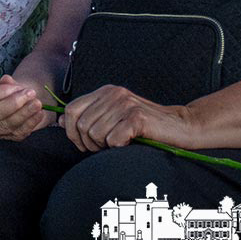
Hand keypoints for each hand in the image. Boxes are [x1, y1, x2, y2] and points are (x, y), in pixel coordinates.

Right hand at [0, 75, 57, 140]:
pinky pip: (19, 132)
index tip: (17, 87)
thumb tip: (7, 80)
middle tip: (29, 94)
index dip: (0, 92)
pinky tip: (39, 113)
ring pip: (8, 124)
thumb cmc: (6, 93)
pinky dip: (31, 122)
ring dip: (25, 113)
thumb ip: (5, 83)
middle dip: (14, 103)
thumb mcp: (4, 84)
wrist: (15, 104)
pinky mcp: (7, 138)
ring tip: (37, 103)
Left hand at [61, 84, 195, 152]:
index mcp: (104, 91)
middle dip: (88, 144)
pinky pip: (113, 140)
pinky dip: (118, 147)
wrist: (181, 126)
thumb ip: (89, 116)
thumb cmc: (145, 126)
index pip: (71, 110)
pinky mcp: (137, 118)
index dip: (71, 132)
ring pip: (95, 133)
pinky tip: (130, 143)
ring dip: (104, 146)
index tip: (83, 144)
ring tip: (120, 144)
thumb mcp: (113, 116)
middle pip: (81, 125)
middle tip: (104, 148)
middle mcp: (113, 94)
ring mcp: (125, 104)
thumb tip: (59, 122)